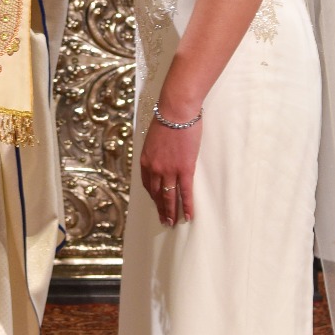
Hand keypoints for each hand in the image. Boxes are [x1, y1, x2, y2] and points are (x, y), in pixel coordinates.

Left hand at [138, 109, 200, 228]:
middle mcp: (154, 168)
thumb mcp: (153, 136)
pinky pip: (185, 192)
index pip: (147, 183)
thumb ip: (155, 149)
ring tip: (172, 223)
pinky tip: (188, 216)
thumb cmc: (167, 118)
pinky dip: (187, 206)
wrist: (176, 112)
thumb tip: (160, 154)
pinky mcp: (184, 169)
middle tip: (164, 220)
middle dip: (160, 208)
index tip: (156, 202)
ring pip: (169, 196)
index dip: (152, 195)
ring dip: (171, 212)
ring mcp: (169, 170)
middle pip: (156, 194)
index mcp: (145, 160)